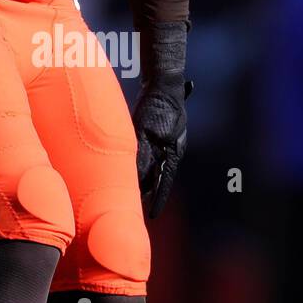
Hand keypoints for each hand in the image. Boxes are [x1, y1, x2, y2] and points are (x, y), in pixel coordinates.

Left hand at [132, 77, 192, 218]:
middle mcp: (170, 150)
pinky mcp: (155, 134)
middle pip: (157, 176)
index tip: (153, 216)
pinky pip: (147, 154)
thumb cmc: (158, 107)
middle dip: (147, 191)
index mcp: (173, 152)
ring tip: (129, 193)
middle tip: (134, 207)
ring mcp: (164, 142)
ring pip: (151, 166)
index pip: (165, 181)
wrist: (162, 86)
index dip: (158, 199)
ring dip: (142, 178)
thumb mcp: (147, 132)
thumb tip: (136, 174)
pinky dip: (140, 164)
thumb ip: (143, 153)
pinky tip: (129, 169)